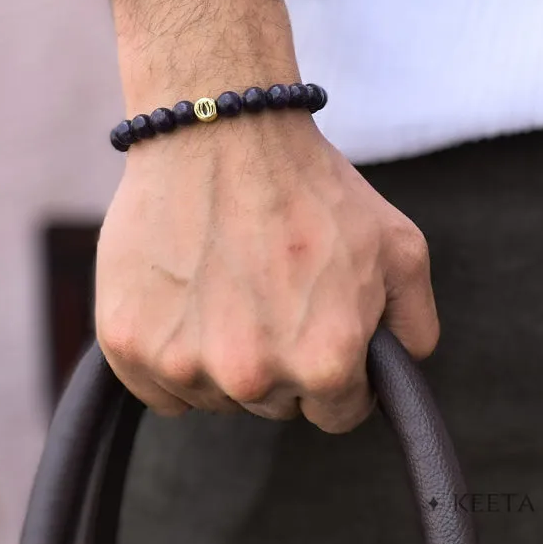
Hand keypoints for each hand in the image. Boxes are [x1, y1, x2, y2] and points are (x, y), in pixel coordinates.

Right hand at [94, 110, 438, 433]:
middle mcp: (253, 377)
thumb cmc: (309, 185)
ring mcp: (184, 364)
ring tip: (226, 283)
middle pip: (274, 406)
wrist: (220, 130)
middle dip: (280, 360)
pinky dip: (172, 354)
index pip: (337, 413)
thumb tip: (401, 370)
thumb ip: (415, 325)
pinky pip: (157, 389)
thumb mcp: (399, 247)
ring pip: (214, 397)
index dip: (335, 369)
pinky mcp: (127, 345)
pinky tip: (185, 299)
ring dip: (222, 359)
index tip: (318, 328)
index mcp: (324, 362)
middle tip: (269, 291)